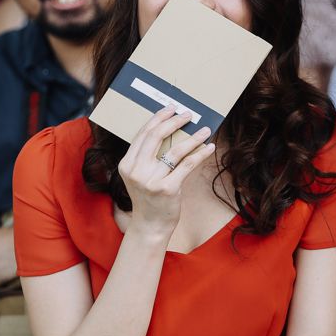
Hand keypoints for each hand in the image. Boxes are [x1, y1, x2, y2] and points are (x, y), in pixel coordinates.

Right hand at [117, 105, 215, 237]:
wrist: (150, 225)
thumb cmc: (148, 197)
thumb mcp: (140, 176)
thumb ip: (147, 157)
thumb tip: (170, 130)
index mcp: (127, 164)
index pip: (143, 134)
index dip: (158, 119)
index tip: (170, 109)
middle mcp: (136, 171)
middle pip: (156, 137)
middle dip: (174, 122)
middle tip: (188, 114)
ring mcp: (151, 180)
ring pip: (175, 151)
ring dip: (193, 138)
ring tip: (205, 129)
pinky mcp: (167, 189)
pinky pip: (187, 165)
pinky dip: (200, 154)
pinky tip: (209, 147)